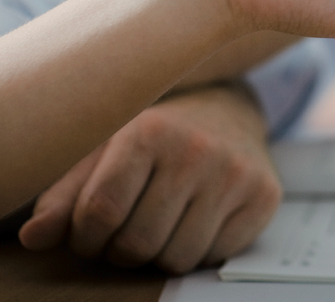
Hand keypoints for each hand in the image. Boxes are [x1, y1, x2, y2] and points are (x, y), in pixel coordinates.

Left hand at [18, 83, 279, 273]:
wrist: (227, 112)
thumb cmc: (155, 138)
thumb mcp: (103, 151)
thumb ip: (63, 195)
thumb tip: (34, 237)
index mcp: (149, 131)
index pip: (99, 213)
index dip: (85, 238)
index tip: (91, 233)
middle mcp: (197, 149)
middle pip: (138, 243)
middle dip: (122, 251)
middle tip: (126, 233)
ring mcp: (236, 172)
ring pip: (179, 257)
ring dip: (161, 254)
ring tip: (161, 227)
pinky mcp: (265, 194)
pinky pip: (217, 255)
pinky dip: (200, 250)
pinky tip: (197, 222)